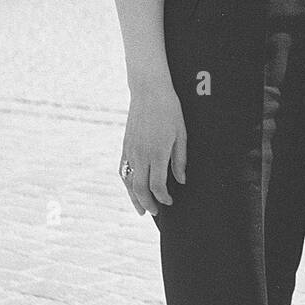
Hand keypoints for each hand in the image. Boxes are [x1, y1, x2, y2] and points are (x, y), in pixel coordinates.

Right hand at [119, 76, 186, 216]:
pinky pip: (123, 170)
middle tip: (157, 212)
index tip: (171, 201)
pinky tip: (131, 189)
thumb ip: (180, 159)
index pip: (158, 185)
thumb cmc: (170, 110)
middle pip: (140, 188)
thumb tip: (181, 180)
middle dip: (148, 203)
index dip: (164, 197)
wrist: (149, 91)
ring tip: (141, 209)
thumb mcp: (181, 133)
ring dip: (134, 198)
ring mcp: (130, 151)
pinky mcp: (125, 146)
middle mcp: (140, 155)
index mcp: (157, 153)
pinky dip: (126, 183)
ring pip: (129, 182)